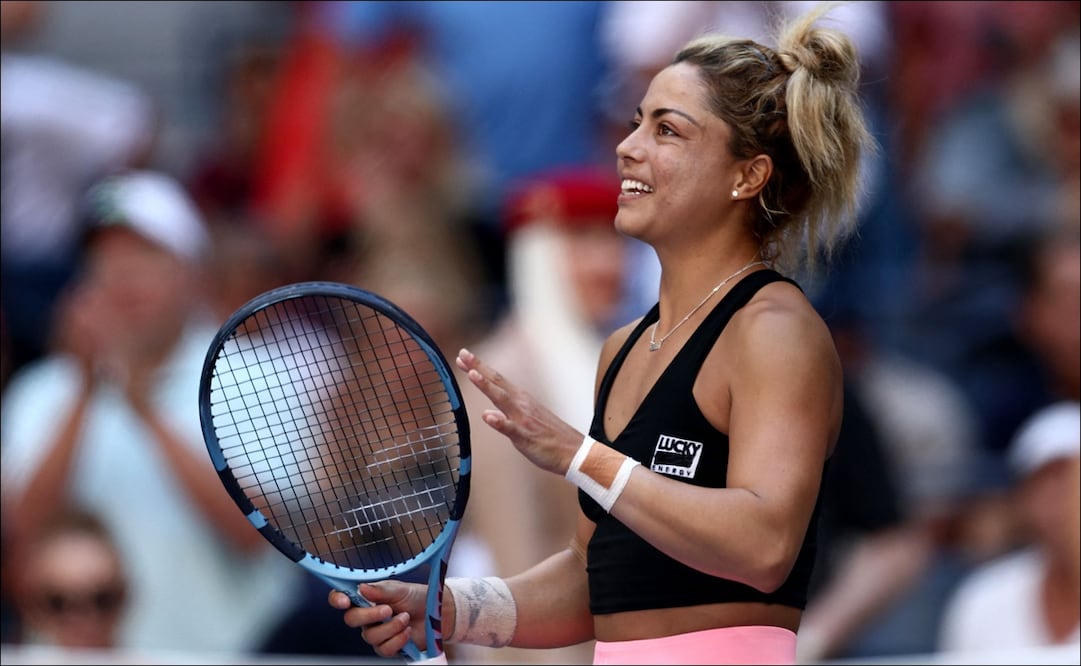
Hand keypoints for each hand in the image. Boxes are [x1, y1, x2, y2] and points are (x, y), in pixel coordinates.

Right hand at [329, 581, 430, 656]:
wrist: (437, 613)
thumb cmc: (417, 598)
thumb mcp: (400, 589)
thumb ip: (380, 590)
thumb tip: (361, 588)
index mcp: (367, 598)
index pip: (343, 597)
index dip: (337, 599)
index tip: (344, 601)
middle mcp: (368, 616)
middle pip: (351, 619)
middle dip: (369, 615)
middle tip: (388, 609)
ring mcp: (377, 632)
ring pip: (370, 636)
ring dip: (391, 627)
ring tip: (405, 618)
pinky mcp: (388, 646)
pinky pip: (384, 649)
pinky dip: (398, 639)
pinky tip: (407, 631)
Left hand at [455, 348, 582, 474]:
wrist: (574, 452)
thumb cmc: (550, 438)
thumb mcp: (525, 423)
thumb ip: (505, 417)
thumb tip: (487, 413)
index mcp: (520, 400)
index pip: (496, 381)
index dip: (479, 368)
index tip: (463, 356)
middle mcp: (521, 405)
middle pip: (497, 382)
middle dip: (479, 368)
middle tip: (463, 354)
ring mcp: (523, 419)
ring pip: (502, 400)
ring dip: (487, 386)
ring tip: (472, 374)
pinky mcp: (526, 436)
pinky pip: (511, 429)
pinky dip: (500, 421)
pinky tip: (488, 416)